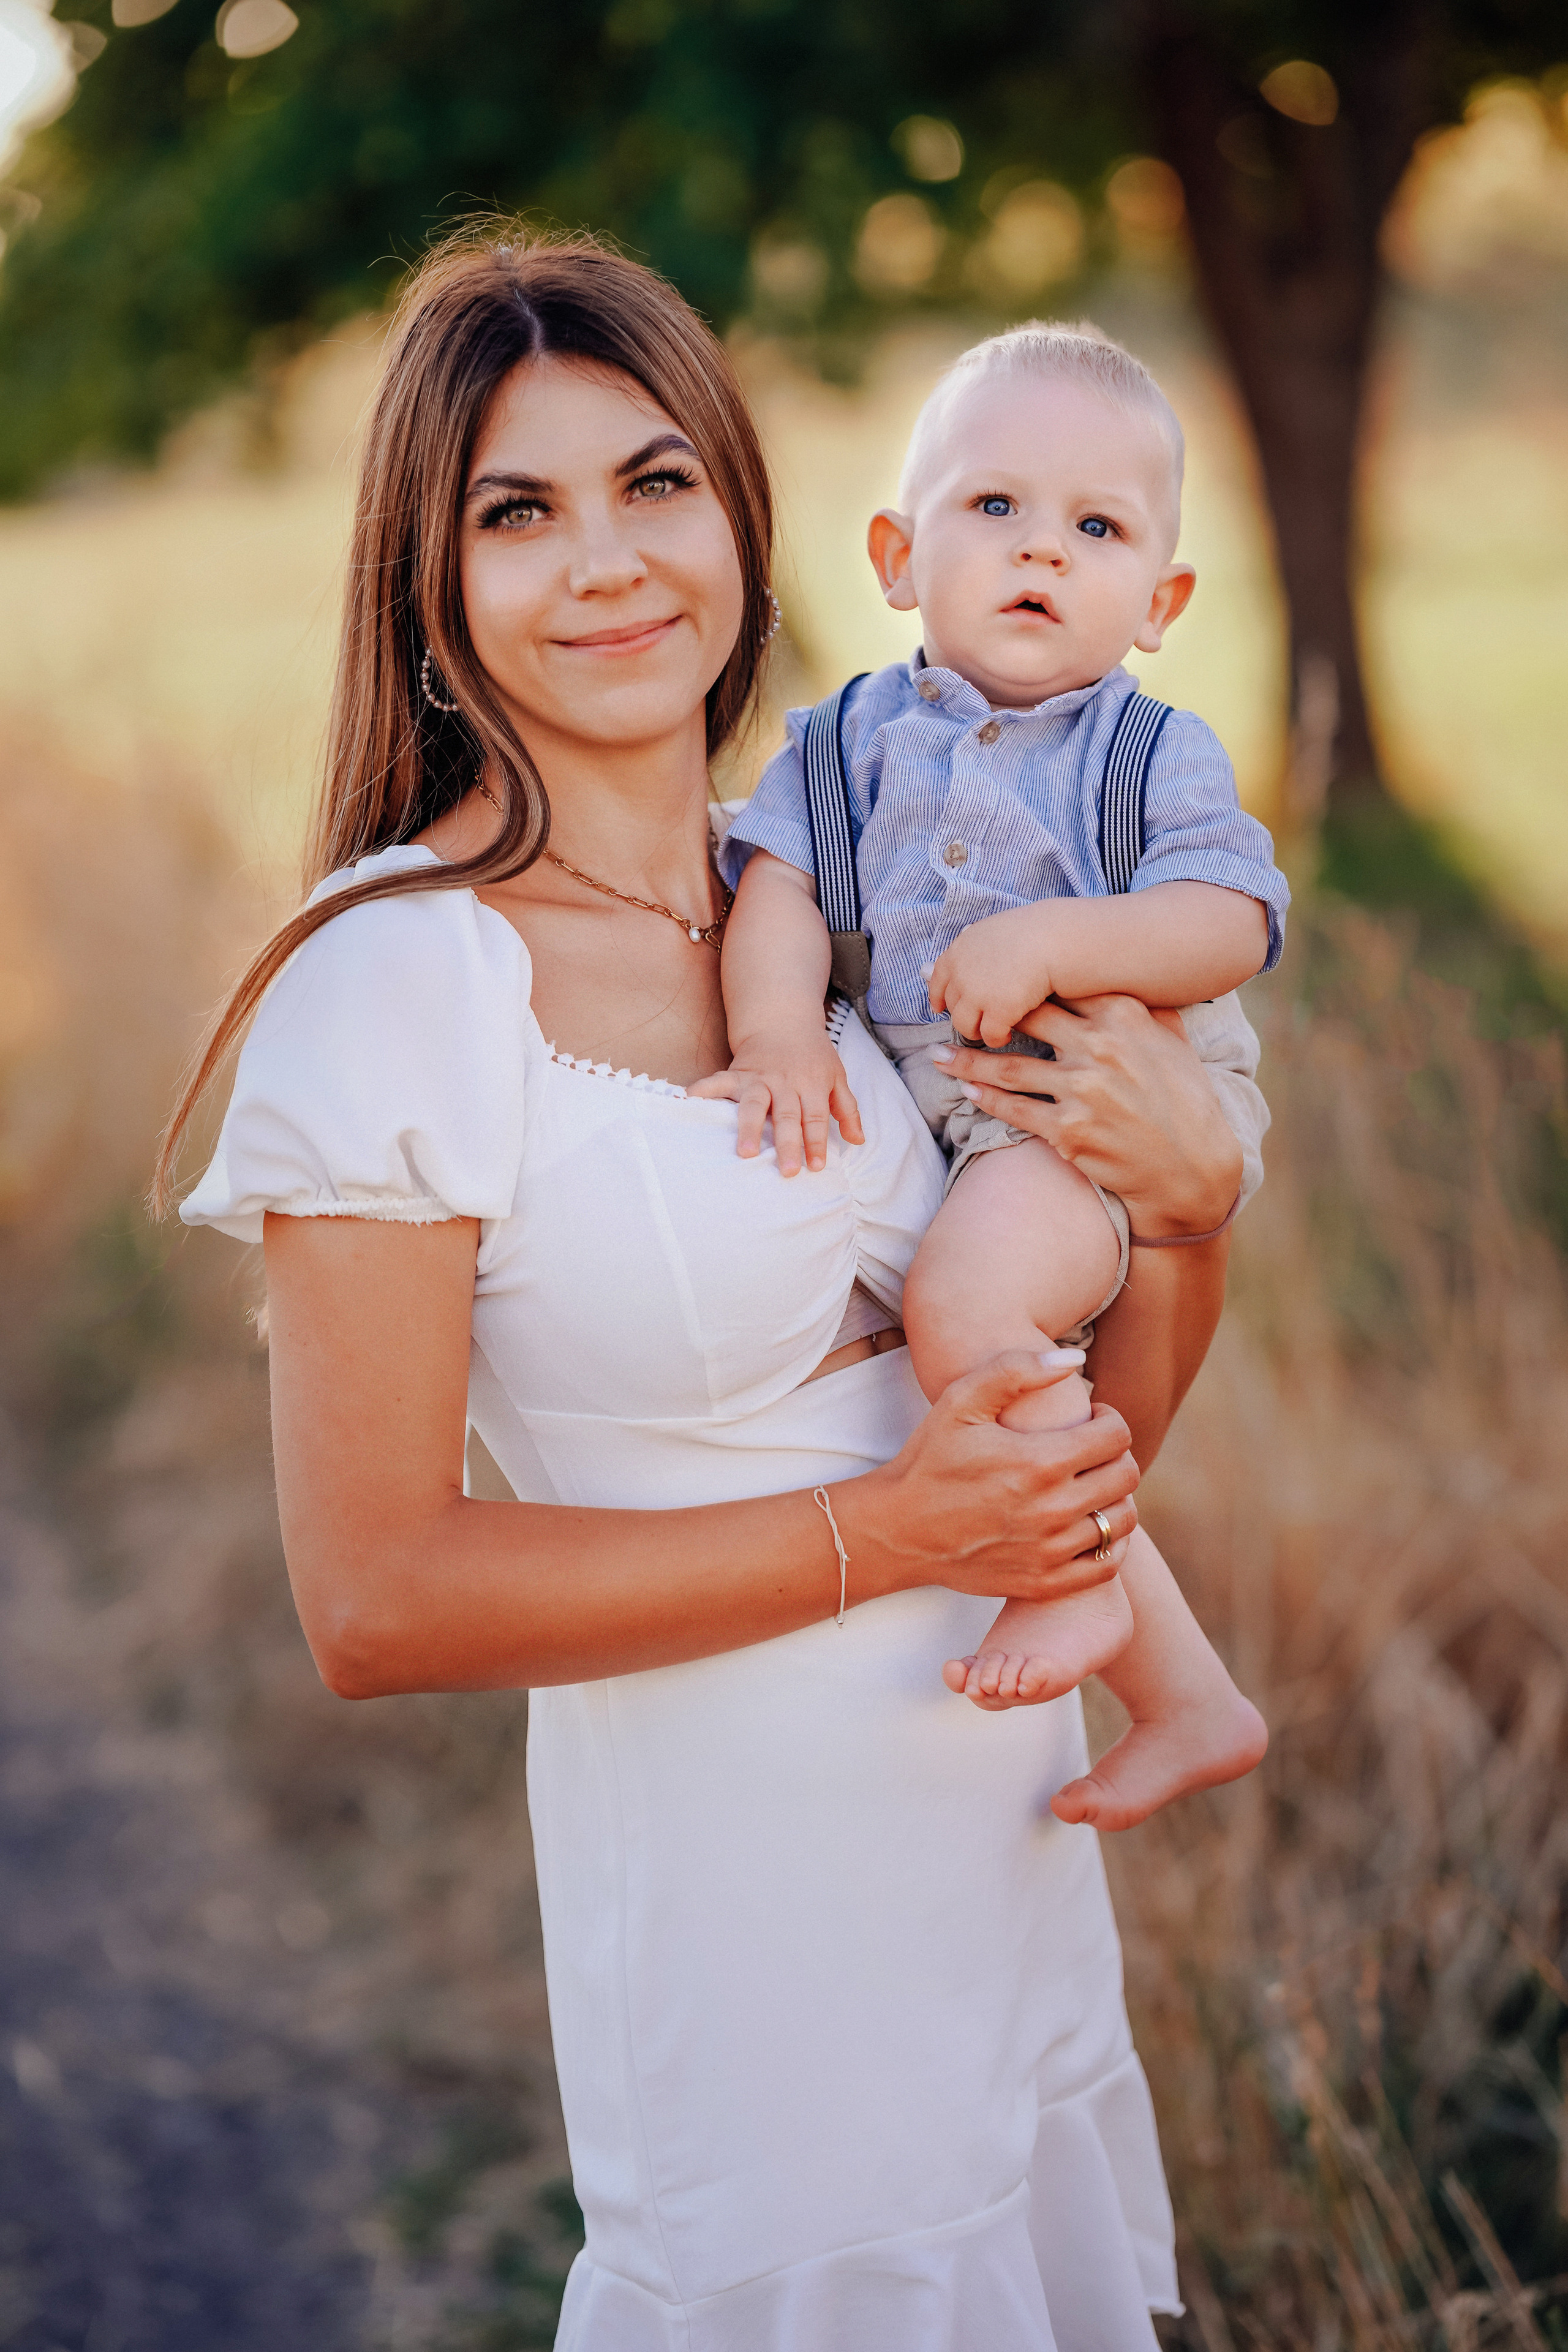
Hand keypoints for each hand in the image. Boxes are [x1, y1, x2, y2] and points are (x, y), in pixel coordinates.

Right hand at [688, 1025, 863, 1176]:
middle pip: (787, 1116)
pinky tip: (688, 1101)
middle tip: (787, 1171)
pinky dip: (703, 1090)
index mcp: (812, 1084)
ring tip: (745, 1152)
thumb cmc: (813, 1056)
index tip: (815, 1167)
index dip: (816, 1142)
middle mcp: (785, 1083)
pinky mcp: (738, 1073)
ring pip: (755, 1104)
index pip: (815, 1118)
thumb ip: (847, 1110)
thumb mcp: (837, 1077)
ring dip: (750, 1128)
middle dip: (787, 1143)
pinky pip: (719, 1081)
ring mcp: (760, 1078)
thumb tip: (858, 1142)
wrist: (783, 1021)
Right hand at [839, 1352, 1139, 1604]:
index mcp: (1037, 1462)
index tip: (1091, 1419)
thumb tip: (1075, 1359)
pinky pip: (1107, 1564)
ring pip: (1120, 1520)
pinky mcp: (1044, 1582)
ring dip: (1115, 1496)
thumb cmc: (930, 1459)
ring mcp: (1049, 1551)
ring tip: (1090, 1483)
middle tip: (1091, 1448)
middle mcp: (1051, 1510)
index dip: (1110, 1419)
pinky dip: (1110, 1542)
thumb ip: (1016, 1370)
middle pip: (1125, 1476)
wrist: (899, 1529)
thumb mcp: (960, 1400)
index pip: (1115, 1436)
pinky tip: (1091, 1523)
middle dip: (1116, 1453)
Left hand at [925, 908, 1053, 1046]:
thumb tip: (966, 935)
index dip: (938, 995)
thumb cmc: (1040, 930)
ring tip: (992, 1033)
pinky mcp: (998, 1009)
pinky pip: (989, 1035)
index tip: (940, 1007)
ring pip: (964, 1024)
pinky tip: (1007, 1036)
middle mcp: (962, 970)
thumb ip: (980, 941)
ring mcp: (978, 991)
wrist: (1060, 937)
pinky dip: (996, 1038)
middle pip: (952, 1004)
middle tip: (977, 1024)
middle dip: (963, 1016)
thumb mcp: (998, 928)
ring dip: (977, 1031)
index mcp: (961, 948)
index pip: (938, 977)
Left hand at [938, 993, 1242, 1234]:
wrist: (1190, 1169)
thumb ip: (1149, 1008)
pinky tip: (967, 1092)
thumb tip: (1138, 977)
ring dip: (965, 1062)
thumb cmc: (1186, 1102)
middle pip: (1023, 1020)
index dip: (1018, 977)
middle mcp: (1100, 1048)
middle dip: (976, 1007)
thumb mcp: (1175, 1043)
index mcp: (1124, 1017)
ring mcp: (1082, 1090)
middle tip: (940, 997)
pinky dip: (986, 1100)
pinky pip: (1014, 1110)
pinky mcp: (1068, 1131)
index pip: (1059, 989)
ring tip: (936, 1055)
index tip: (983, 966)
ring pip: (1007, 1069)